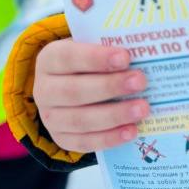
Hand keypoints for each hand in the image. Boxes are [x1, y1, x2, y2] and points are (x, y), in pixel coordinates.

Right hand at [34, 40, 149, 151]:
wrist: (71, 85)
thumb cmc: (90, 62)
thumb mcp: (94, 48)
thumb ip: (111, 47)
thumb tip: (144, 50)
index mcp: (49, 59)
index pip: (68, 57)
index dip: (96, 58)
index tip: (125, 57)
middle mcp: (44, 89)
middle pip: (75, 91)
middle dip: (110, 87)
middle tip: (140, 81)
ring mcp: (50, 117)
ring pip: (80, 120)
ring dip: (114, 115)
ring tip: (143, 109)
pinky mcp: (61, 138)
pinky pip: (84, 142)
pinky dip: (109, 138)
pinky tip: (132, 131)